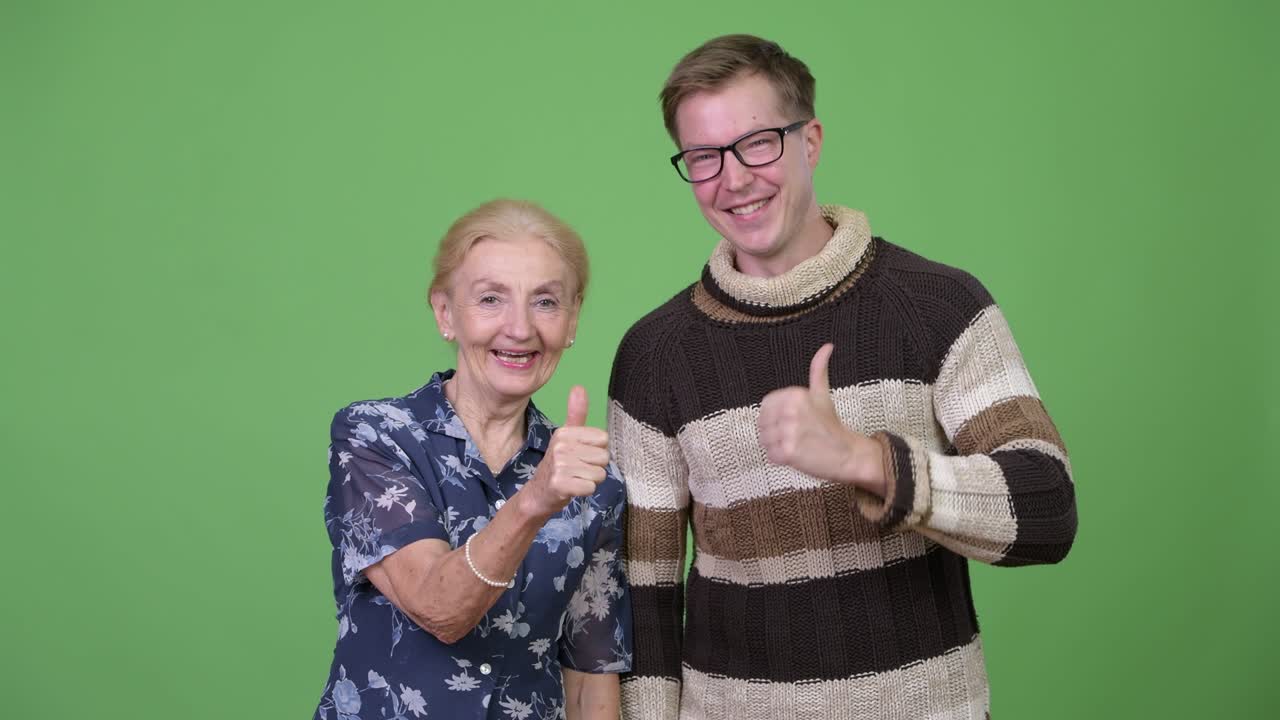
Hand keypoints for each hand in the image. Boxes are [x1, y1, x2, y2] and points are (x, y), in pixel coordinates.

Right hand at [522, 386, 609, 517]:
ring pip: (599, 474)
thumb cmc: (558, 464)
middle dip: (595, 467)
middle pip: (604, 457)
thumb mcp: (566, 437)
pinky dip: (584, 491)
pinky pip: (590, 487)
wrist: (538, 493)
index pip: (603, 439)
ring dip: (590, 480)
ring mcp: (559, 465)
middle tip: (577, 470)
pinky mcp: (560, 484)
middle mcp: (561, 446)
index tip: (581, 455)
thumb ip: (576, 414)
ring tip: (574, 479)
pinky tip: (571, 489)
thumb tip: (579, 387)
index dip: (596, 450)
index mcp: (565, 432)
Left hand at [757, 344, 884, 494]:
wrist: (847, 454)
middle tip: (794, 435)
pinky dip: (779, 459)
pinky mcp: (788, 452)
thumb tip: (826, 347)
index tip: (789, 422)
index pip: (765, 405)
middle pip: (762, 424)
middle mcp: (791, 411)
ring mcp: (789, 431)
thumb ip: (818, 370)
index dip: (774, 416)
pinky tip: (795, 455)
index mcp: (795, 395)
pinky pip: (770, 455)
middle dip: (774, 432)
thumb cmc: (832, 426)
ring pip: (764, 440)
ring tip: (796, 444)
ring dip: (776, 446)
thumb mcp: (822, 394)